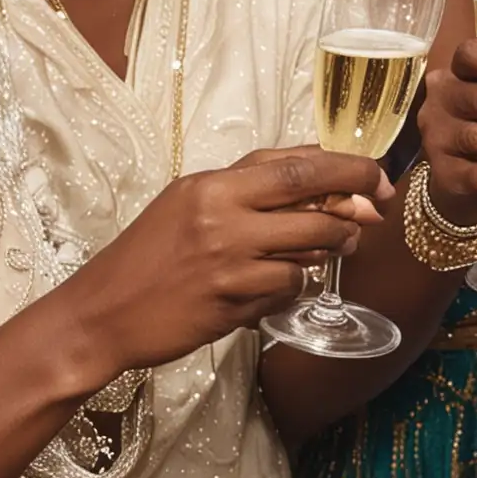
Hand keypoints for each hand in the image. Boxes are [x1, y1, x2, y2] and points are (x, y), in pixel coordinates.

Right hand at [70, 148, 392, 372]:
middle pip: (313, 197)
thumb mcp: (190, 203)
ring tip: (329, 249)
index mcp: (212, 184)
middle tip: (375, 210)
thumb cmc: (149, 255)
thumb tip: (321, 178)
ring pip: (310, 248)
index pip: (296, 164)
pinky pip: (288, 288)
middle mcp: (222, 216)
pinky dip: (293, 286)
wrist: (101, 313)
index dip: (345, 165)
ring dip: (330, 249)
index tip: (375, 172)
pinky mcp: (232, 302)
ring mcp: (228, 261)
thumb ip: (250, 189)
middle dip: (356, 202)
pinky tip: (277, 285)